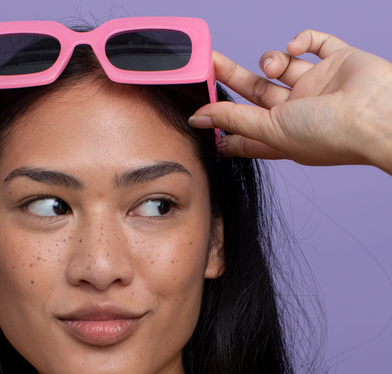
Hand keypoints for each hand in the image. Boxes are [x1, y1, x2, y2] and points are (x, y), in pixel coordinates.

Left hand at [189, 30, 391, 173]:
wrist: (375, 116)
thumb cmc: (328, 134)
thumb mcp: (271, 131)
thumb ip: (234, 121)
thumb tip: (198, 119)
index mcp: (282, 135)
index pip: (245, 130)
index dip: (223, 124)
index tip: (200, 114)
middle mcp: (297, 111)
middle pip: (255, 91)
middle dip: (231, 76)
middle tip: (210, 61)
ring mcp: (316, 85)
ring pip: (281, 64)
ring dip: (270, 59)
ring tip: (276, 64)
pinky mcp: (336, 61)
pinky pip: (314, 41)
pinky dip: (302, 38)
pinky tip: (297, 45)